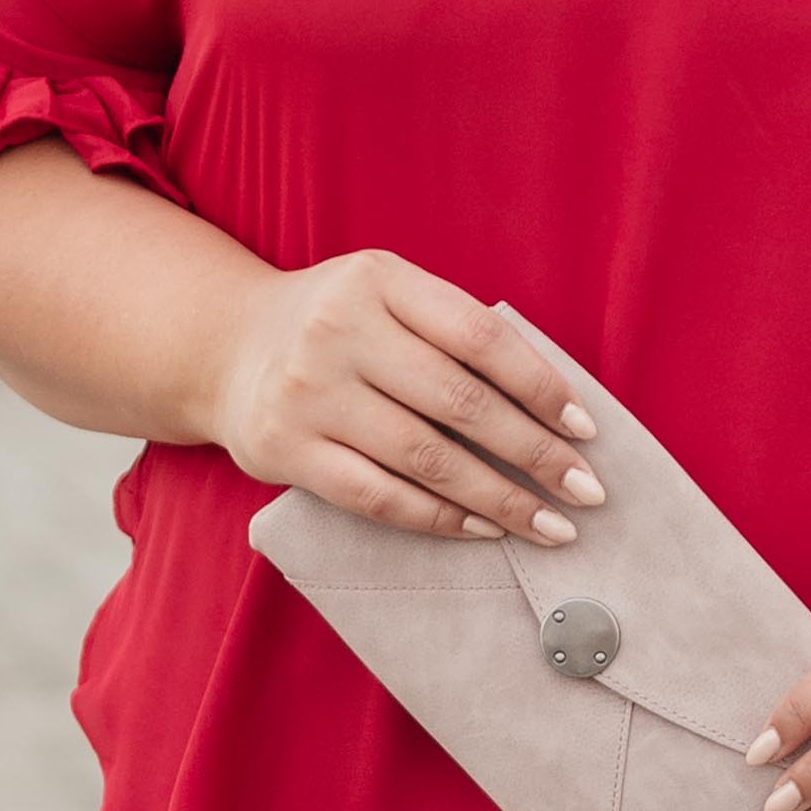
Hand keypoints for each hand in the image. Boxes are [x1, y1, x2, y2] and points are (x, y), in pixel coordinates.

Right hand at [206, 253, 603, 547]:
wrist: (223, 348)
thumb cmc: (337, 326)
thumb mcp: (387, 297)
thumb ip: (452, 332)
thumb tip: (555, 408)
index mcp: (379, 280)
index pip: (479, 336)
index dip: (541, 386)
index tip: (585, 430)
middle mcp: (338, 330)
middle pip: (460, 403)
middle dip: (535, 454)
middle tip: (586, 493)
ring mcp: (307, 392)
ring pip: (425, 458)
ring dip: (499, 499)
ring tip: (550, 526)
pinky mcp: (285, 449)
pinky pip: (378, 496)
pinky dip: (439, 519)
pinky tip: (482, 531)